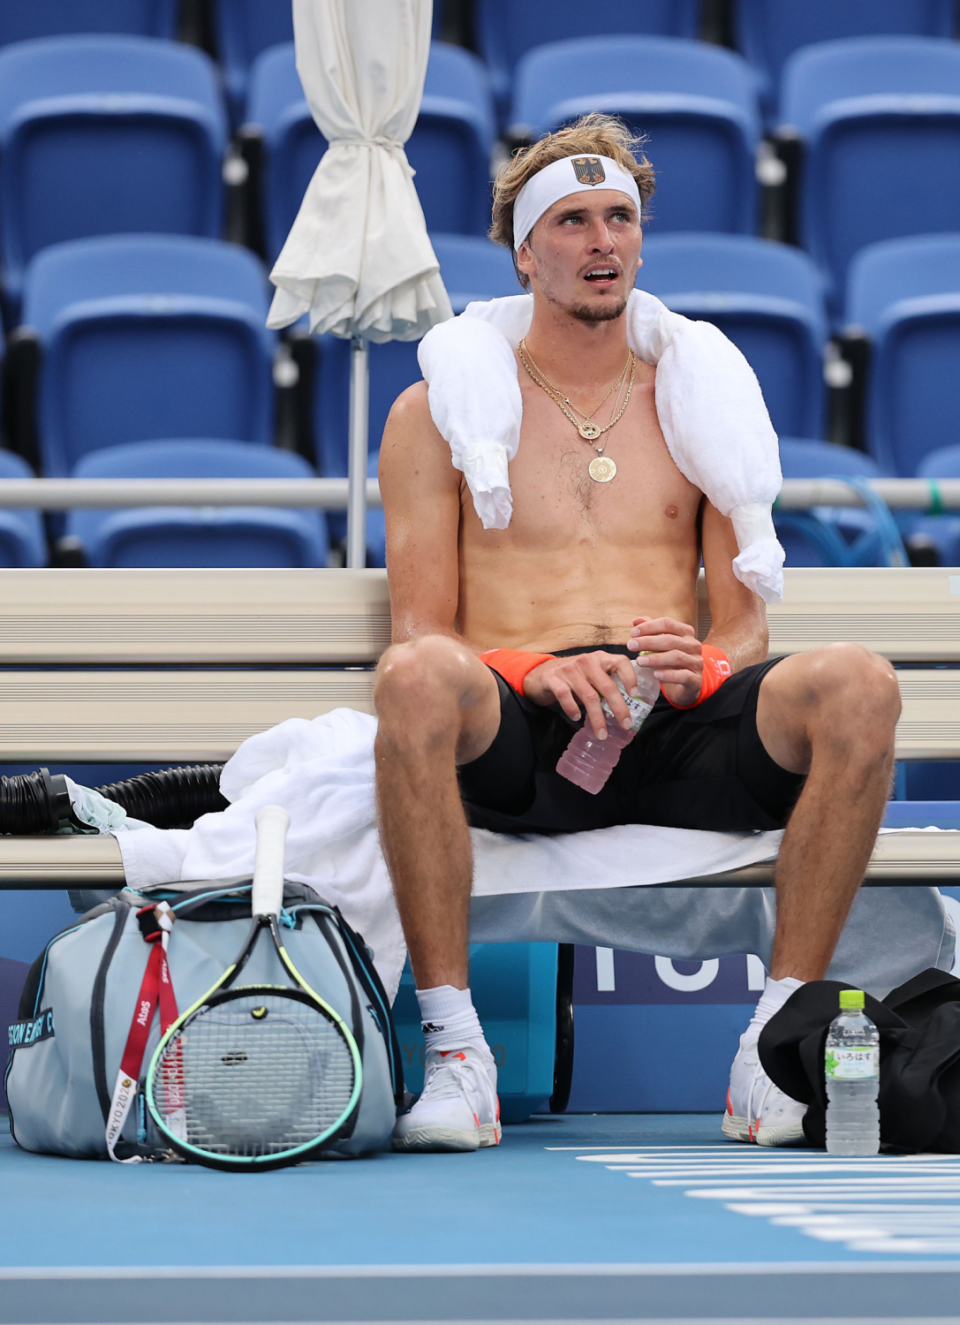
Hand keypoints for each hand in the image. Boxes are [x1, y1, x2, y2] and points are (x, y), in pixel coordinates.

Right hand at [522, 652, 641, 738]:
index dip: (630, 677)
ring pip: (588, 696)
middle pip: (607, 686)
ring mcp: (569, 669)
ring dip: (597, 718)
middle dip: (618, 708)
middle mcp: (586, 661)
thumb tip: (626, 708)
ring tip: (602, 734)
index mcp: (600, 658)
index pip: (620, 662)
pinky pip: (565, 696)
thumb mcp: (592, 674)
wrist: (541, 673)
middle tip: (625, 725)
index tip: (635, 694)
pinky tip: (577, 717)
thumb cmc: (573, 677)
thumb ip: (606, 683)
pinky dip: (573, 709)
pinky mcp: (553, 678)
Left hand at [628, 616, 702, 707]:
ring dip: (656, 658)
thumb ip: (652, 632)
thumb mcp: (663, 645)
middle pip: (670, 640)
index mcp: (686, 633)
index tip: (633, 633)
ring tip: (639, 661)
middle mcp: (693, 645)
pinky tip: (655, 675)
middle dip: (648, 641)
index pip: (667, 624)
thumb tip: (636, 621)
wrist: (688, 684)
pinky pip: (683, 676)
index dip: (649, 626)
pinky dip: (668, 675)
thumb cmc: (673, 661)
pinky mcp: (696, 679)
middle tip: (631, 645)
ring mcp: (696, 662)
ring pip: (676, 657)